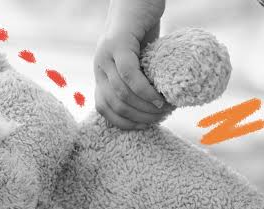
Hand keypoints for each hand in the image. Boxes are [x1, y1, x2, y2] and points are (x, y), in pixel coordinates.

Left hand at [94, 0, 170, 129]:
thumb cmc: (144, 28)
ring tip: (164, 108)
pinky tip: (157, 97)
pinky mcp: (118, 43)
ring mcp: (105, 54)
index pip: (104, 109)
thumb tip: (154, 107)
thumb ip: (139, 80)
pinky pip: (128, 75)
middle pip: (114, 104)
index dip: (124, 123)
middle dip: (138, 118)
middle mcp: (99, 65)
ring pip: (121, 93)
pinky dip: (144, 91)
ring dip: (144, 107)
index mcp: (101, 73)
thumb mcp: (139, 60)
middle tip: (161, 117)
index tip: (146, 125)